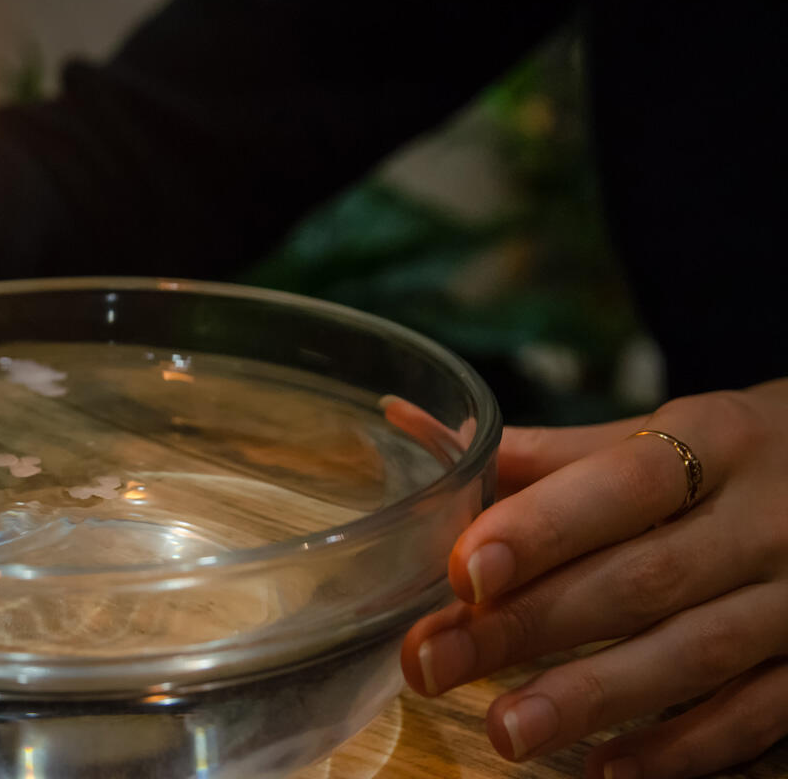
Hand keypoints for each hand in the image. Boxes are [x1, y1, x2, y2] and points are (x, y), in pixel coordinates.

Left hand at [401, 380, 787, 777]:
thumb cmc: (735, 456)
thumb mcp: (662, 435)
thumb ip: (549, 453)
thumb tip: (418, 427)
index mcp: (717, 442)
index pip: (626, 485)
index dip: (546, 527)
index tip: (467, 570)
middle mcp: (764, 522)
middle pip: (642, 580)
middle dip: (532, 626)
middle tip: (436, 662)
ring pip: (694, 656)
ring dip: (594, 697)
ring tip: (507, 729)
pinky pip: (755, 715)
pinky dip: (682, 747)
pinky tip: (608, 767)